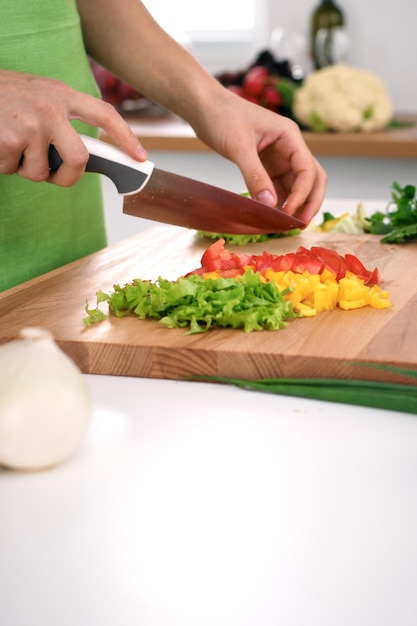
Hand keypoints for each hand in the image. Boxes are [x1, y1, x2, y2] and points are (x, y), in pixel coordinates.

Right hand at [0, 69, 146, 185]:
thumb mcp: (40, 97)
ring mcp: (32, 125)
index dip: (126, 138)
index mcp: (62, 95)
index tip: (140, 159)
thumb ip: (63, 120)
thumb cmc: (6, 97)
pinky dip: (5, 165)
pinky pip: (15, 170)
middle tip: (56, 177)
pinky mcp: (11, 140)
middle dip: (68, 178)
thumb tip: (83, 159)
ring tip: (11, 143)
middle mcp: (51, 108)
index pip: (105, 115)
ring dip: (25, 168)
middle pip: (79, 160)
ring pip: (42, 172)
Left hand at [193, 88, 326, 224]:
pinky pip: (278, 186)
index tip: (289, 213)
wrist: (204, 107)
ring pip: (296, 185)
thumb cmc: (222, 116)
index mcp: (289, 136)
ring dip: (294, 204)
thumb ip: (255, 176)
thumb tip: (270, 205)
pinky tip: (271, 216)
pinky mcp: (265, 165)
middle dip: (309, 201)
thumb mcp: (239, 147)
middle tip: (299, 225)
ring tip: (285, 226)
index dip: (302, 194)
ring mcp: (278, 157)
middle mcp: (289, 147)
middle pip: (311, 178)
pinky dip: (278, 202)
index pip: (307, 169)